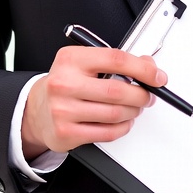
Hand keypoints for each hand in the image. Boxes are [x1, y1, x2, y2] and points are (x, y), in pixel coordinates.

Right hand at [21, 45, 166, 157]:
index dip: (142, 68)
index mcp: (71, 59)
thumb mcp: (84, 63)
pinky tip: (122, 121)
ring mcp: (63, 110)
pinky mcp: (66, 133)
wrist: (36, 110)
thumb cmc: (65, 83)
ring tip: (134, 108)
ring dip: (133, 111)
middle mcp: (64, 83)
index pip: (115, 59)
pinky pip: (106, 133)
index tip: (156, 75)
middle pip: (117, 90)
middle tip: (148, 95)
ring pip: (114, 113)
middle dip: (141, 94)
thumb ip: (114, 61)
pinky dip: (122, 128)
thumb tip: (147, 65)